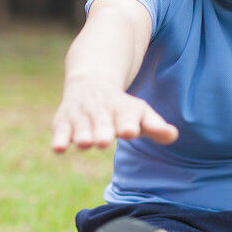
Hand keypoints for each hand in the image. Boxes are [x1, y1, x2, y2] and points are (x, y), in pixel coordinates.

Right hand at [51, 77, 178, 151]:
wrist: (90, 84)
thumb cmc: (121, 108)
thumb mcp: (140, 113)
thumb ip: (155, 126)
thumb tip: (173, 135)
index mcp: (122, 109)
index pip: (126, 117)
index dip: (127, 124)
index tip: (129, 131)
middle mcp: (101, 111)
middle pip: (102, 123)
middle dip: (102, 131)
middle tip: (103, 141)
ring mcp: (81, 116)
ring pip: (80, 126)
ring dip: (82, 134)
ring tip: (84, 143)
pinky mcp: (63, 122)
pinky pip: (60, 131)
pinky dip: (59, 138)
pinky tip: (58, 148)